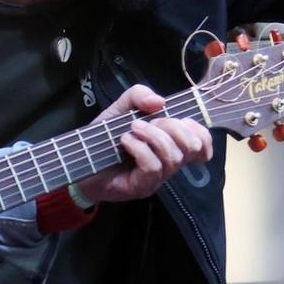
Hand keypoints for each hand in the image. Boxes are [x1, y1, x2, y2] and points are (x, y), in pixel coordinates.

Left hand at [75, 85, 212, 204]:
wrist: (80, 160)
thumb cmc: (104, 137)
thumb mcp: (121, 108)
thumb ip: (139, 96)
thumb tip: (160, 101)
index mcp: (171, 145)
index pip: (203, 145)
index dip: (200, 132)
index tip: (181, 120)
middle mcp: (169, 163)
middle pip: (192, 146)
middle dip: (172, 127)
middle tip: (148, 122)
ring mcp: (157, 178)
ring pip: (173, 157)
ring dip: (153, 136)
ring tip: (132, 129)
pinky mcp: (142, 186)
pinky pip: (153, 167)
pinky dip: (140, 148)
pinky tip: (126, 141)